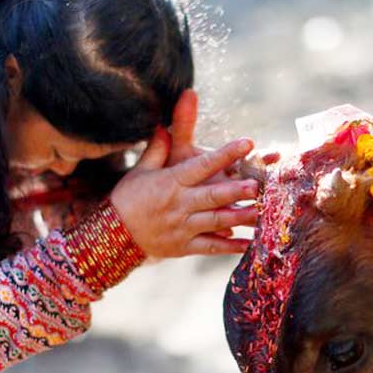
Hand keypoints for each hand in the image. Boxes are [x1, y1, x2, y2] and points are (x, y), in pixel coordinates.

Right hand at [110, 128, 259, 257]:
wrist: (110, 236)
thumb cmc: (128, 198)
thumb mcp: (140, 170)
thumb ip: (157, 149)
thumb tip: (164, 125)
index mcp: (171, 182)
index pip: (202, 165)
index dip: (226, 154)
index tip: (248, 143)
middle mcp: (178, 204)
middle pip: (212, 196)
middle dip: (236, 190)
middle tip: (258, 184)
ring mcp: (182, 227)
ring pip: (215, 221)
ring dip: (239, 216)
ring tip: (262, 212)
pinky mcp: (184, 247)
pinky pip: (210, 246)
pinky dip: (230, 246)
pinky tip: (249, 244)